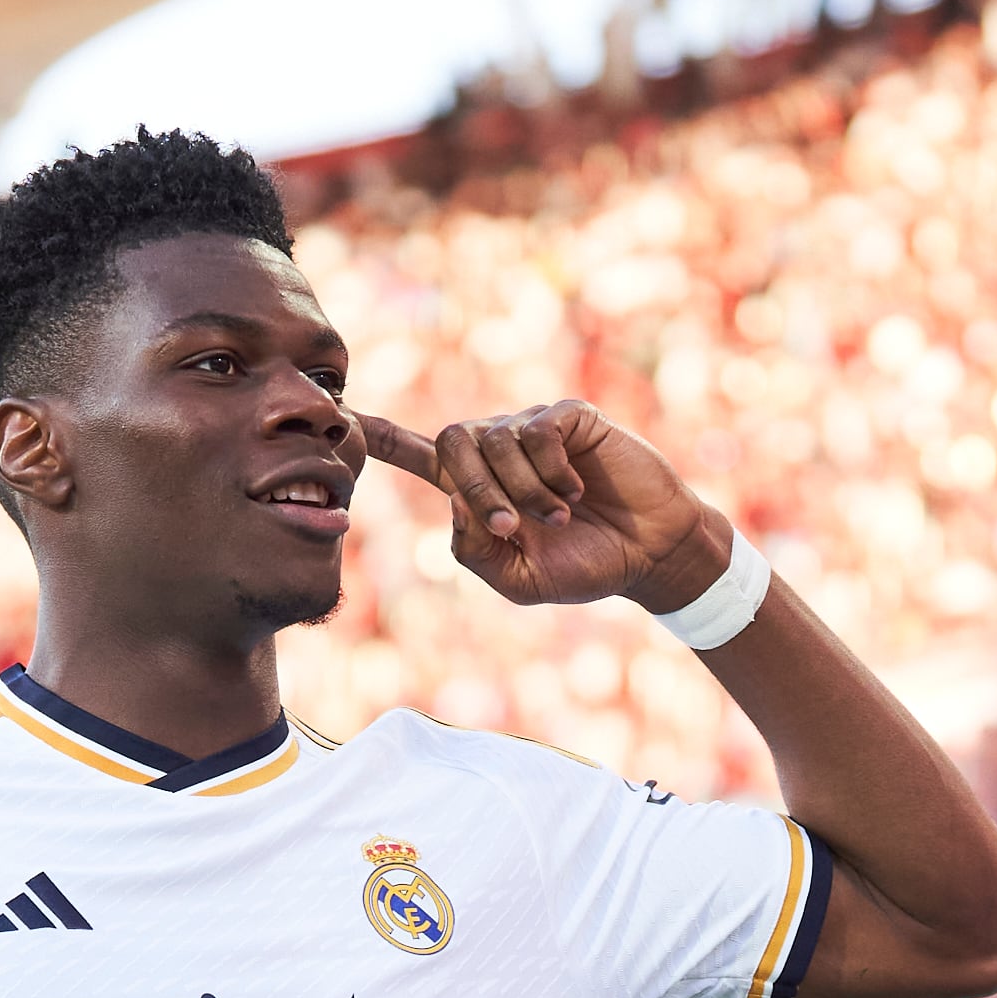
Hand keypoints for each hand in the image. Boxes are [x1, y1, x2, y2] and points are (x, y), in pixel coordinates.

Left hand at [361, 400, 730, 612]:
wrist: (648, 553)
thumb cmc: (587, 566)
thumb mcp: (520, 580)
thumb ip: (476, 552)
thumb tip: (457, 503)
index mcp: (480, 489)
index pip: (421, 455)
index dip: (386, 437)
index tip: (348, 416)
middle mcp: (501, 451)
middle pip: (451, 442)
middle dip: (474, 490)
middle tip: (511, 527)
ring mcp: (534, 430)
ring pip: (495, 441)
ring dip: (523, 490)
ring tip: (560, 515)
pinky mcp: (571, 418)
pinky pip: (538, 430)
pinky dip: (551, 470)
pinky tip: (577, 490)